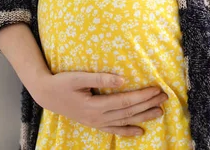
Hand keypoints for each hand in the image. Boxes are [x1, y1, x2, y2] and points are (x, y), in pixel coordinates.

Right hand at [31, 71, 168, 136]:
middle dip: (147, 104)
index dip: (142, 96)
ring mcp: (96, 123)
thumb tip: (122, 80)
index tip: (156, 89)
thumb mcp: (78, 77)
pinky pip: (114, 129)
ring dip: (143, 117)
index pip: (125, 101)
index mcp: (95, 105)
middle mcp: (97, 117)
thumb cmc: (61, 83)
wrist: (46, 95)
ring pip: (124, 121)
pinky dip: (127, 131)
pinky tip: (140, 131)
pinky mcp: (94, 123)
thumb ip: (100, 78)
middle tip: (164, 97)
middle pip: (128, 112)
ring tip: (159, 111)